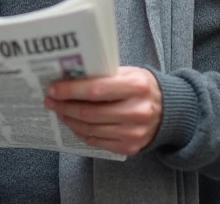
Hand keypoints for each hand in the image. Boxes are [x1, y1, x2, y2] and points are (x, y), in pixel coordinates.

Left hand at [44, 66, 162, 155]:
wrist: (169, 111)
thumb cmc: (142, 87)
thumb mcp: (129, 73)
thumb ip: (103, 75)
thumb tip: (69, 78)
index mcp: (136, 87)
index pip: (95, 90)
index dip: (70, 90)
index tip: (53, 88)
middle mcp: (136, 111)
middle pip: (90, 113)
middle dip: (64, 106)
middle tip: (50, 100)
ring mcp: (133, 132)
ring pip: (90, 129)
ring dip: (69, 119)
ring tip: (59, 110)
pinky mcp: (130, 147)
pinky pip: (97, 141)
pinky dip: (81, 132)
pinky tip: (73, 122)